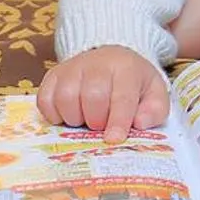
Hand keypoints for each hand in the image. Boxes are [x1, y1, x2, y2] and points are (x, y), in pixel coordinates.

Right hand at [37, 46, 170, 143]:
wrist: (111, 59)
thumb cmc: (133, 84)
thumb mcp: (154, 94)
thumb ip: (155, 110)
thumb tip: (140, 123)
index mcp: (126, 68)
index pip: (121, 95)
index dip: (118, 120)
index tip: (114, 139)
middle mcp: (96, 63)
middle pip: (91, 96)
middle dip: (96, 120)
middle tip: (101, 126)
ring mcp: (72, 68)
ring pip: (65, 98)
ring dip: (75, 118)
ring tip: (85, 120)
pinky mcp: (53, 75)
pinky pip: (45, 99)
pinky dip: (54, 114)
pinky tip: (68, 116)